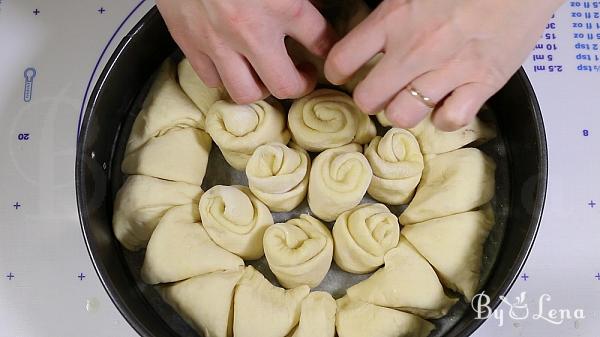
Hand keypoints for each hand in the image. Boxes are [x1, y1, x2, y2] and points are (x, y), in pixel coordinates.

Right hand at [157, 0, 336, 103]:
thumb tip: (314, 4)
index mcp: (281, 4)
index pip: (320, 40)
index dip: (327, 47)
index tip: (324, 48)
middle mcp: (251, 30)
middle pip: (285, 85)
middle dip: (300, 84)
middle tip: (301, 74)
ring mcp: (218, 41)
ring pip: (247, 93)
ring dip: (261, 87)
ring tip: (265, 74)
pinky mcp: (189, 42)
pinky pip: (212, 79)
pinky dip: (225, 77)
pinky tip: (232, 64)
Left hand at [325, 0, 563, 130]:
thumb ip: (389, 12)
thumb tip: (369, 28)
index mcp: (394, 18)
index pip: (343, 59)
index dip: (338, 70)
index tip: (344, 71)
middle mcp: (415, 49)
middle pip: (368, 98)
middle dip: (369, 98)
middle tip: (379, 90)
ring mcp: (449, 70)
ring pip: (402, 115)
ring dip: (403, 110)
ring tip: (412, 97)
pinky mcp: (482, 83)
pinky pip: (449, 120)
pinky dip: (444, 116)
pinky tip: (447, 102)